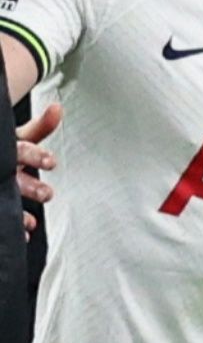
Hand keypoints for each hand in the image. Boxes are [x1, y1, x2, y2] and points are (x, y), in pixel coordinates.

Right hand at [14, 101, 55, 233]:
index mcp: (8, 151)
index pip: (22, 150)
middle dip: (31, 187)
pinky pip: (2, 213)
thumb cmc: (2, 150)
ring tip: (31, 222)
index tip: (51, 162)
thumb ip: (40, 128)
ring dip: (18, 213)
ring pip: (5, 197)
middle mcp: (0, 168)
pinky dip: (13, 225)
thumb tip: (58, 108)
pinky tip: (24, 234)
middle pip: (13, 177)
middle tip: (47, 194)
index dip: (36, 156)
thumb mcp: (17, 137)